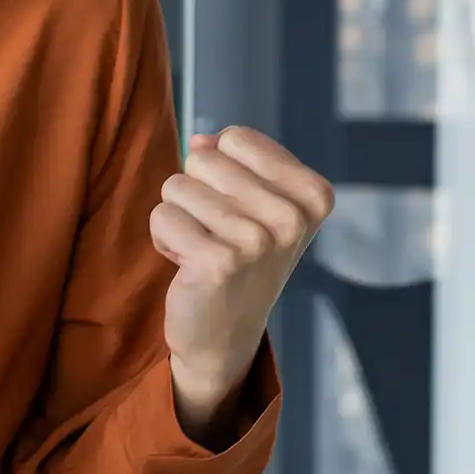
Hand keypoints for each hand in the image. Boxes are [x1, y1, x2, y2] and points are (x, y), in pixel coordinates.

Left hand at [148, 127, 335, 443]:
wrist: (226, 334)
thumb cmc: (238, 256)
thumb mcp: (251, 201)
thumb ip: (230, 159)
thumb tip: (201, 140)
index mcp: (313, 194)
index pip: (236, 139)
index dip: (223, 169)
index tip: (238, 210)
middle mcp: (292, 218)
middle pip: (204, 159)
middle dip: (197, 192)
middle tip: (217, 234)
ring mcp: (258, 242)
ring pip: (177, 185)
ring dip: (179, 217)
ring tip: (203, 250)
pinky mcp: (219, 263)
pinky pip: (161, 216)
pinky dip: (164, 239)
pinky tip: (188, 267)